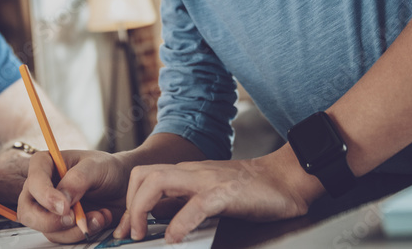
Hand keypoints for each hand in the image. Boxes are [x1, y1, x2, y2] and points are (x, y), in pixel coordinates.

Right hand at [18, 149, 128, 242]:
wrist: (123, 186)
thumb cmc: (107, 169)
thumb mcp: (96, 166)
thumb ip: (78, 179)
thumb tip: (61, 200)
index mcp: (45, 164)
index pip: (33, 181)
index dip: (45, 196)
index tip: (65, 206)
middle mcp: (43, 187)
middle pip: (28, 212)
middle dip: (49, 221)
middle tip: (73, 219)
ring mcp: (50, 208)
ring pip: (47, 229)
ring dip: (73, 229)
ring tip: (98, 216)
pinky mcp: (62, 224)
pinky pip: (63, 237)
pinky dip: (81, 233)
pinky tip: (99, 219)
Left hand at [115, 148, 318, 243]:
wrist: (286, 179)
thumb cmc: (252, 190)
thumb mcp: (210, 194)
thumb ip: (186, 202)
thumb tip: (161, 221)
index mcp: (187, 173)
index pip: (145, 177)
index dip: (129, 202)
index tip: (124, 229)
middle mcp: (192, 172)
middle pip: (143, 175)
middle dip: (128, 205)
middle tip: (129, 233)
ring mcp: (207, 180)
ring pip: (158, 181)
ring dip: (142, 209)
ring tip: (142, 234)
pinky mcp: (225, 193)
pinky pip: (195, 204)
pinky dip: (180, 222)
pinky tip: (175, 238)